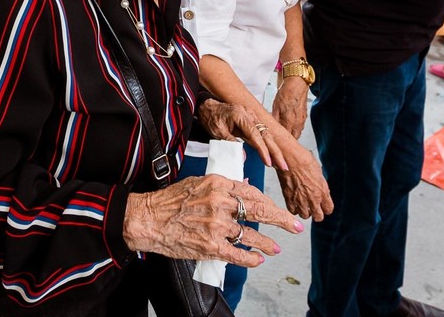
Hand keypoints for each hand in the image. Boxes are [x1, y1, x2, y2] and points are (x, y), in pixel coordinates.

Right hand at [122, 175, 302, 267]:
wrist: (147, 219)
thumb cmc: (169, 201)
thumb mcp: (197, 183)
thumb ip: (222, 186)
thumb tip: (246, 187)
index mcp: (217, 184)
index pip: (251, 192)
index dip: (268, 202)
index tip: (277, 208)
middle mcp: (220, 203)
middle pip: (259, 211)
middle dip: (281, 219)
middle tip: (295, 226)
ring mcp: (216, 226)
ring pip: (251, 235)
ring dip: (267, 244)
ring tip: (276, 249)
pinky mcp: (210, 246)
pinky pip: (237, 254)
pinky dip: (250, 258)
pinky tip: (257, 260)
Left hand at [197, 99, 285, 171]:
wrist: (209, 107)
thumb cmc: (212, 118)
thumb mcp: (218, 132)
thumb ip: (230, 143)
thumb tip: (242, 157)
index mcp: (240, 115)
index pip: (255, 135)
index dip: (263, 150)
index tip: (268, 162)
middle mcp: (249, 114)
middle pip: (266, 134)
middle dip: (276, 151)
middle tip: (283, 166)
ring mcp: (252, 117)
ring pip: (267, 134)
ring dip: (274, 149)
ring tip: (281, 164)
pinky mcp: (252, 121)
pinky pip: (263, 133)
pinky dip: (269, 145)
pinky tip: (273, 155)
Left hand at [272, 78, 307, 139]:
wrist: (297, 84)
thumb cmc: (286, 93)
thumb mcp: (275, 107)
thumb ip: (274, 120)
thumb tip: (270, 127)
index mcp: (289, 122)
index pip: (285, 139)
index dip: (280, 142)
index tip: (276, 143)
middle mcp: (297, 124)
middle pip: (293, 139)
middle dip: (286, 141)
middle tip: (280, 140)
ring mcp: (302, 121)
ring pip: (297, 134)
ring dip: (291, 135)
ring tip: (284, 133)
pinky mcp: (304, 117)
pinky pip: (299, 128)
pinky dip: (295, 129)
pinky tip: (289, 126)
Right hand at [275, 149, 331, 221]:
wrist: (289, 158)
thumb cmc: (303, 160)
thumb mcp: (319, 172)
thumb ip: (321, 185)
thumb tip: (320, 189)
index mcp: (322, 191)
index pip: (329, 209)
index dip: (326, 208)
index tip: (324, 207)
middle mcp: (312, 198)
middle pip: (318, 217)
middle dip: (317, 214)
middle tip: (315, 210)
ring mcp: (300, 200)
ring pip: (305, 216)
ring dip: (305, 211)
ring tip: (304, 206)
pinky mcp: (289, 198)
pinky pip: (293, 211)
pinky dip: (294, 208)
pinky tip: (295, 203)